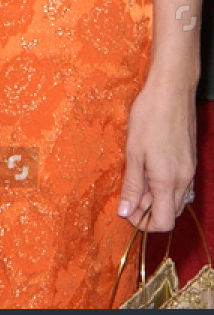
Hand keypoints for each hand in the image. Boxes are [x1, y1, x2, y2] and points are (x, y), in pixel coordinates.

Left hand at [118, 76, 197, 231]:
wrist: (171, 91)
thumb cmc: (149, 117)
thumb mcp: (134, 152)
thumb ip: (132, 185)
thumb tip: (125, 212)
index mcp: (168, 182)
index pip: (163, 222)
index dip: (144, 224)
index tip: (127, 212)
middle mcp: (184, 180)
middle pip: (170, 213)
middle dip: (149, 211)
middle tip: (129, 193)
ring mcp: (189, 170)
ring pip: (175, 199)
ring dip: (156, 197)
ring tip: (138, 177)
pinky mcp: (190, 160)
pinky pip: (180, 184)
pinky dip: (165, 184)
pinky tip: (150, 167)